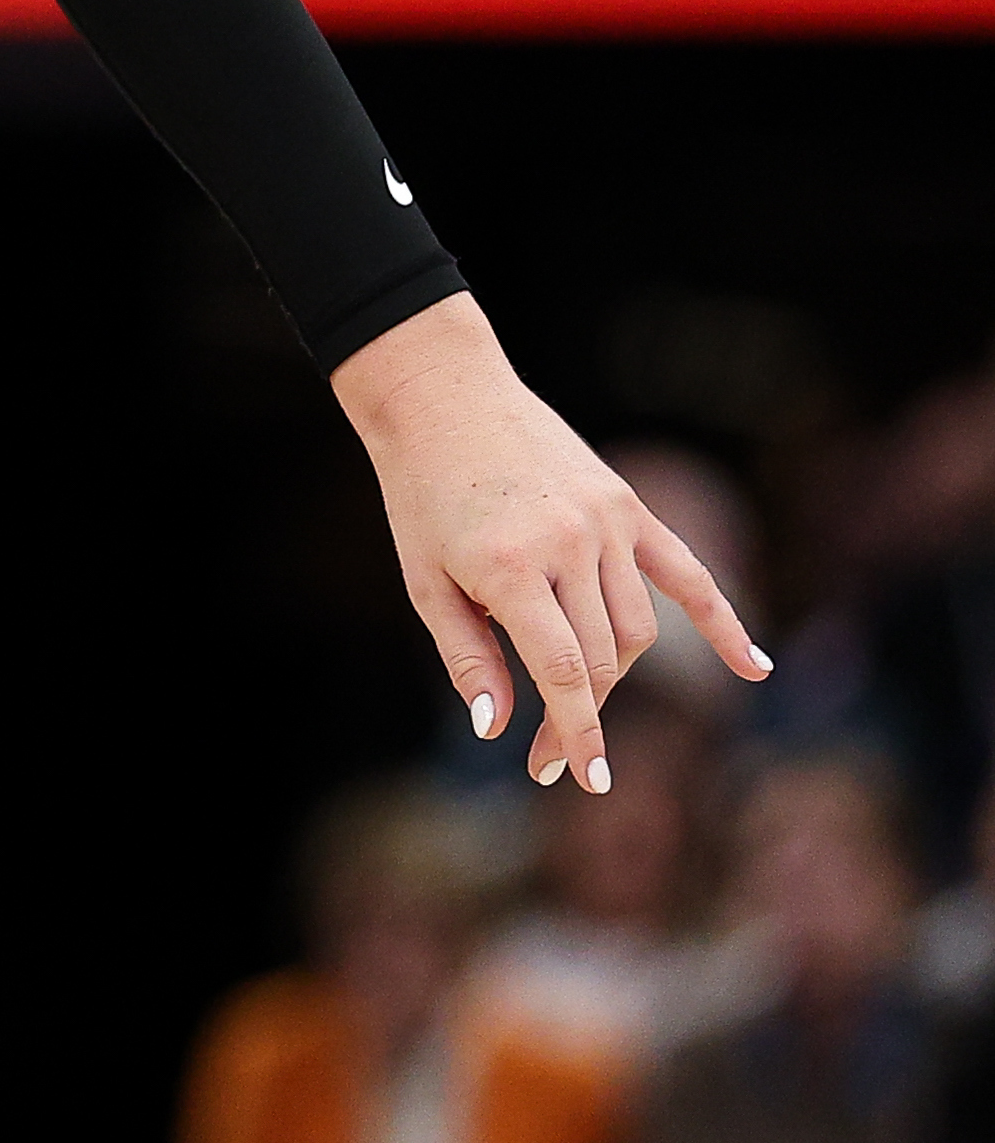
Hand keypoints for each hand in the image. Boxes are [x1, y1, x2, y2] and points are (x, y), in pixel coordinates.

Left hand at [334, 296, 769, 788]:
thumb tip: (497, 730)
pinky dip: (723, 623)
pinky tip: (756, 669)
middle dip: (581, 714)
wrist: (439, 395)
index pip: (566, 672)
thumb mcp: (424, 580)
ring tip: (579, 707)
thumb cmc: (420, 494)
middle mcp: (569, 544)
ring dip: (616, 675)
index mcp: (511, 568)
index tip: (585, 780)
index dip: (578, 732)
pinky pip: (685, 572)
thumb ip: (467, 656)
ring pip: (638, 627)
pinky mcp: (626, 504)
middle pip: (603, 656)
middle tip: (548, 758)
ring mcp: (606, 521)